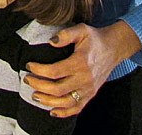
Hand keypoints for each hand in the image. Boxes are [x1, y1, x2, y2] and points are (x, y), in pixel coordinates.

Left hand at [25, 21, 141, 117]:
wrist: (114, 48)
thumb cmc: (94, 38)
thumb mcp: (81, 29)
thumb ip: (65, 34)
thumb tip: (51, 41)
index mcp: (81, 63)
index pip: (55, 71)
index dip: (39, 70)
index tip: (28, 65)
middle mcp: (85, 79)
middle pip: (58, 89)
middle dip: (39, 86)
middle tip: (27, 80)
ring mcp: (89, 89)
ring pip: (66, 102)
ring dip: (48, 101)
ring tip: (34, 95)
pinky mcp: (91, 94)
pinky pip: (77, 108)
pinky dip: (64, 112)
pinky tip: (52, 111)